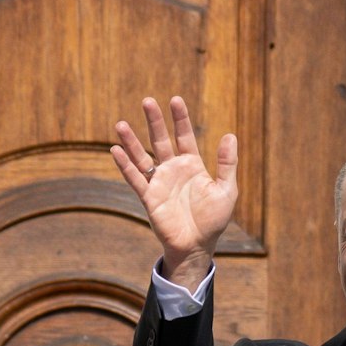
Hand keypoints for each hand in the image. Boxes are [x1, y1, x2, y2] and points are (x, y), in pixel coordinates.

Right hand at [111, 96, 238, 291]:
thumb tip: (230, 135)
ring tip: (120, 124)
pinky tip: (115, 150)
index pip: (184, 136)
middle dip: (155, 121)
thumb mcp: (226, 190)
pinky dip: (125, 165)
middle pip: (161, 140)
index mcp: (192, 165)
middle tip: (147, 101)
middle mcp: (173, 169)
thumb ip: (227, 164)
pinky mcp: (149, 197)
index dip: (180, 119)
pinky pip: (135, 178)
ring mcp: (159, 182)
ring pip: (142, 156)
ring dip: (132, 141)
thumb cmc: (213, 220)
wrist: (197, 245)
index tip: (175, 100)